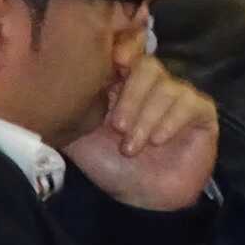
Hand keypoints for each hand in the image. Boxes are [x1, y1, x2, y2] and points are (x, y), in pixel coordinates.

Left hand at [64, 57, 215, 210]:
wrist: (139, 196)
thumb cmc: (108, 162)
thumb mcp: (78, 133)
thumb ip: (66, 107)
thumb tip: (43, 85)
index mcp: (120, 80)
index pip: (127, 48)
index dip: (124, 48)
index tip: (115, 62)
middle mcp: (151, 82)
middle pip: (147, 66)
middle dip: (129, 97)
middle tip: (117, 127)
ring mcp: (178, 94)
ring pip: (167, 87)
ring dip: (146, 118)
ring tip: (132, 147)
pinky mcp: (201, 111)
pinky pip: (189, 103)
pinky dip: (170, 122)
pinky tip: (157, 141)